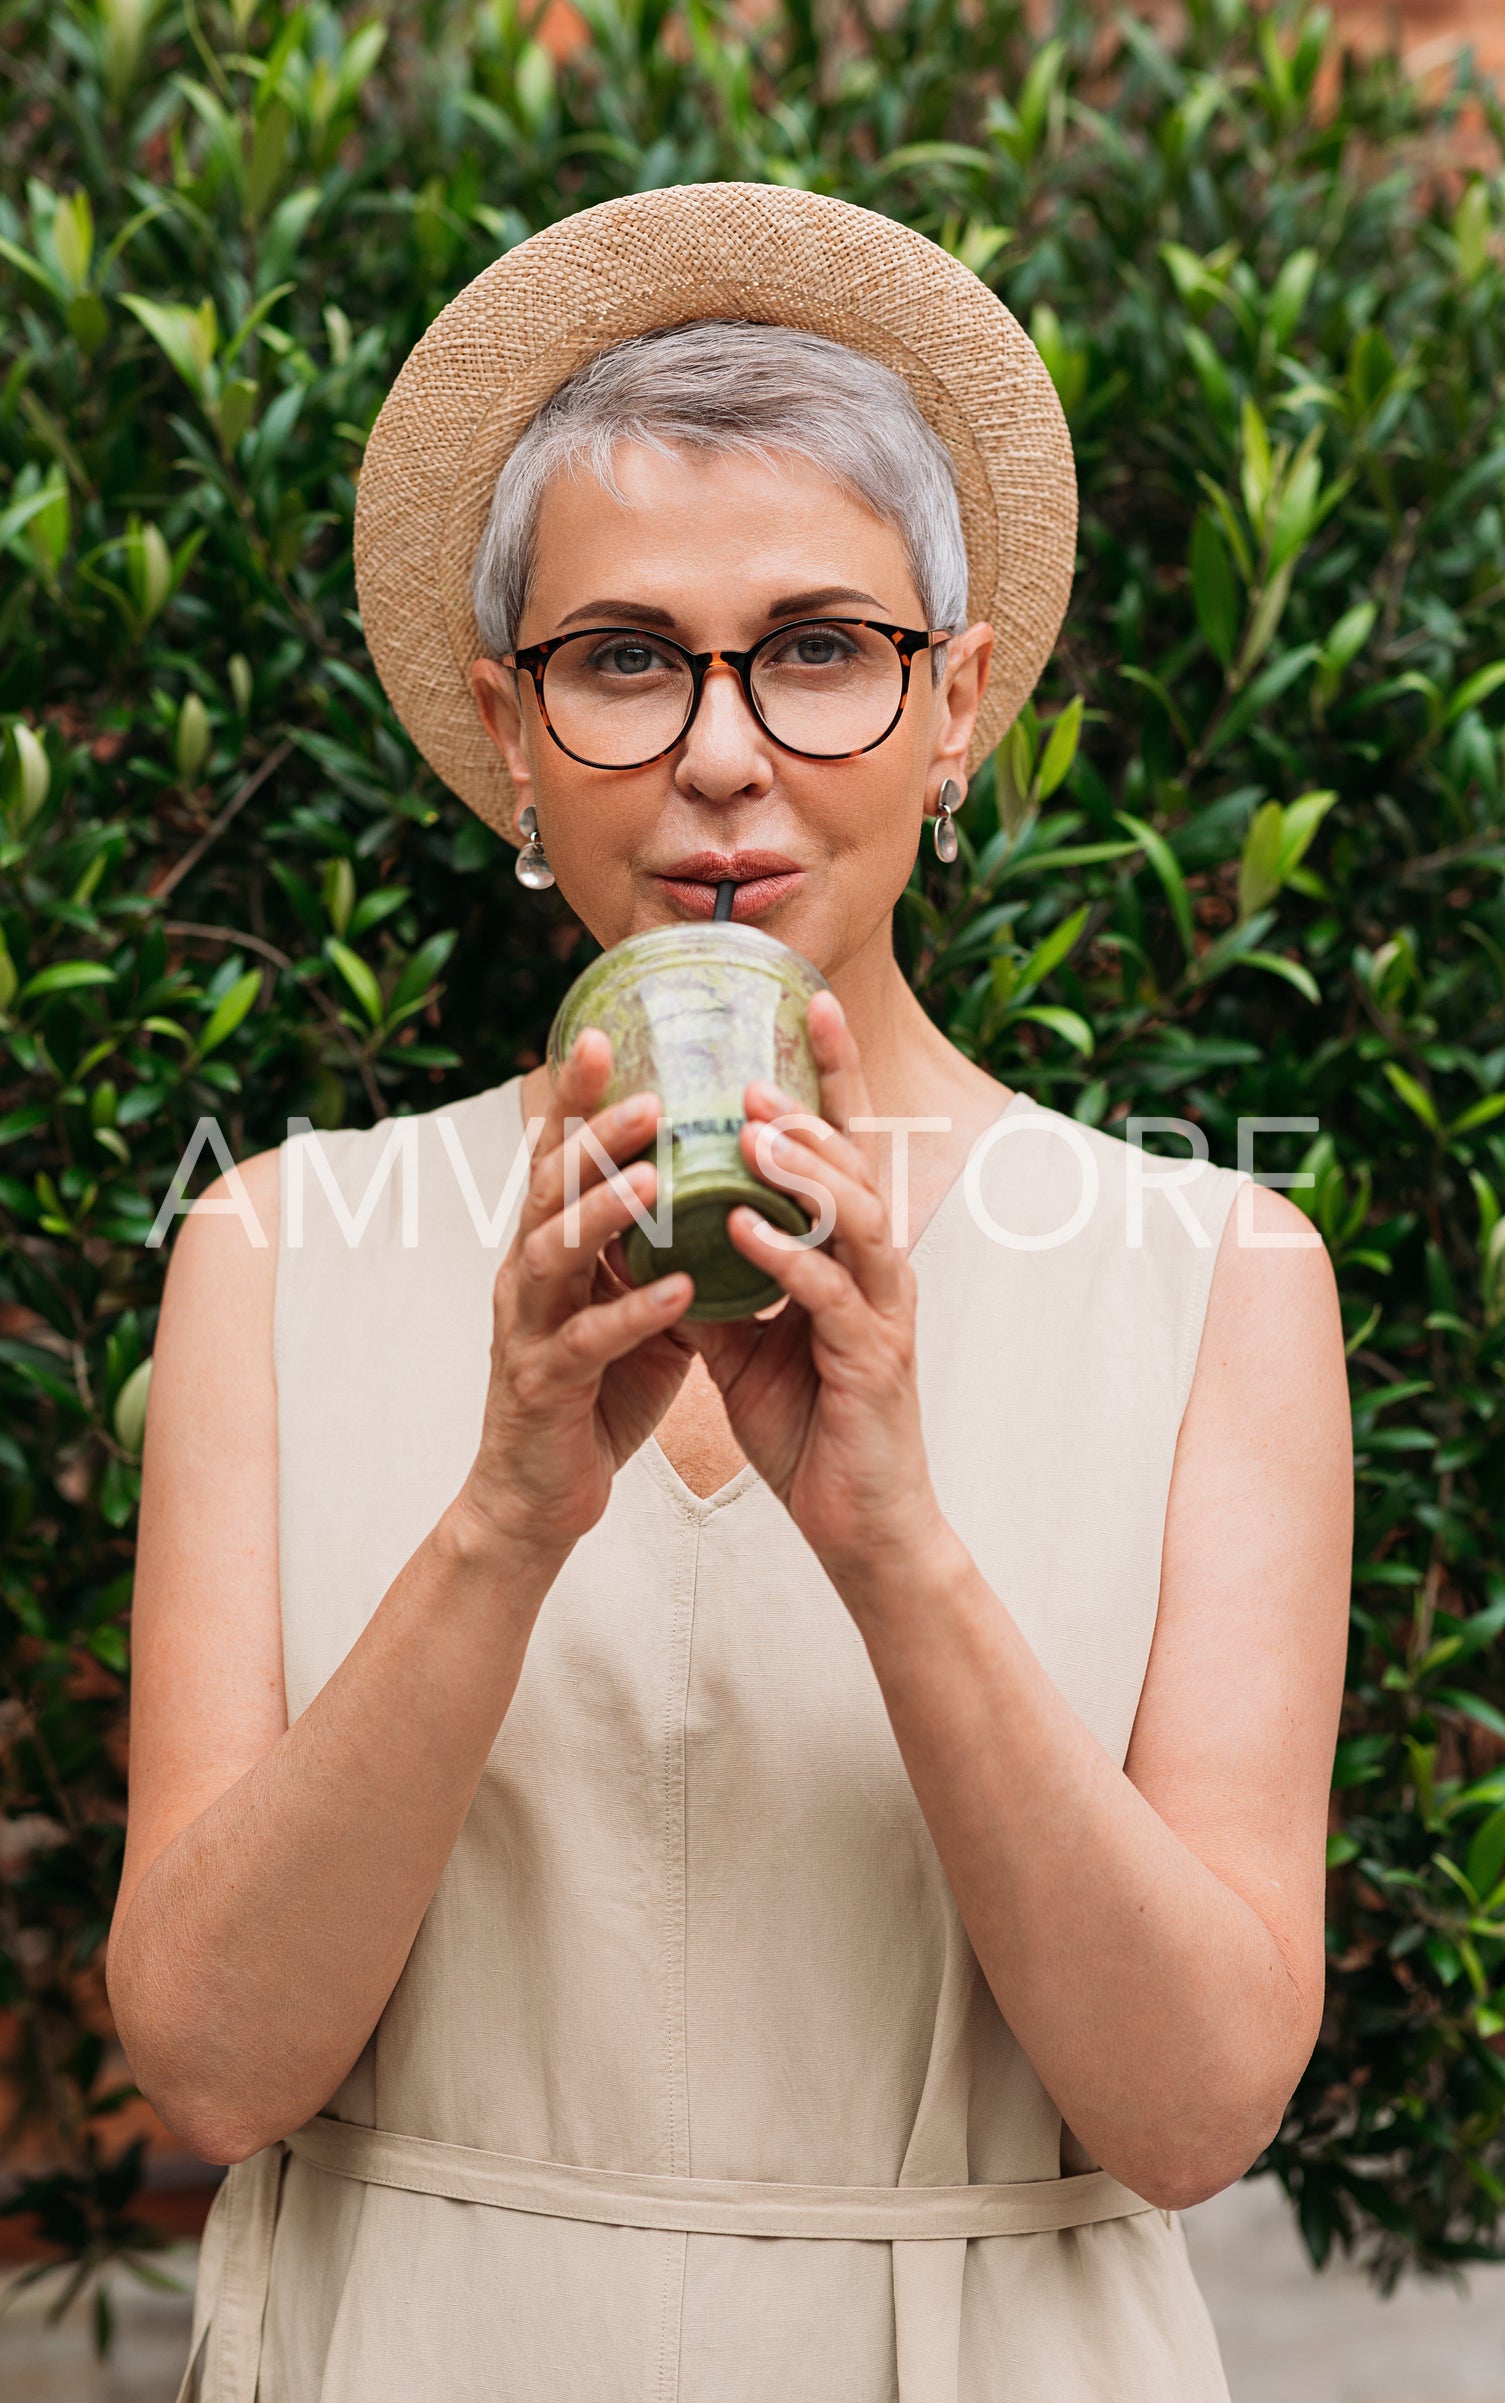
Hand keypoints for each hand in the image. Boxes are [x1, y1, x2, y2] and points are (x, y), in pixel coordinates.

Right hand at [458, 1028, 695, 1562]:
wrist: (537, 1498)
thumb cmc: (592, 1396)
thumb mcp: (635, 1308)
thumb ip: (666, 1251)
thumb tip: (728, 1194)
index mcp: (550, 1250)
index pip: (560, 1158)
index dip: (576, 1098)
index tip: (601, 1034)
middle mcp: (529, 1276)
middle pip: (552, 1186)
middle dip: (596, 1135)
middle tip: (650, 1092)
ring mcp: (528, 1329)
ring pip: (557, 1252)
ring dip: (608, 1210)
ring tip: (658, 1175)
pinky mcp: (545, 1386)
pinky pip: (588, 1342)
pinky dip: (633, 1313)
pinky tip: (678, 1291)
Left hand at [683, 991, 947, 1590]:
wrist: (861, 1527)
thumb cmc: (810, 1425)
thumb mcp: (743, 1339)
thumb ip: (715, 1276)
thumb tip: (659, 1222)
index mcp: (851, 1253)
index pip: (843, 1148)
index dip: (831, 1077)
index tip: (808, 1005)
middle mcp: (878, 1268)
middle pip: (856, 1164)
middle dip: (808, 1109)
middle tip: (752, 1069)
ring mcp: (882, 1312)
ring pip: (854, 1217)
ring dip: (800, 1170)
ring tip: (749, 1131)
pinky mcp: (873, 1362)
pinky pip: (830, 1296)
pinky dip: (788, 1258)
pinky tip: (745, 1230)